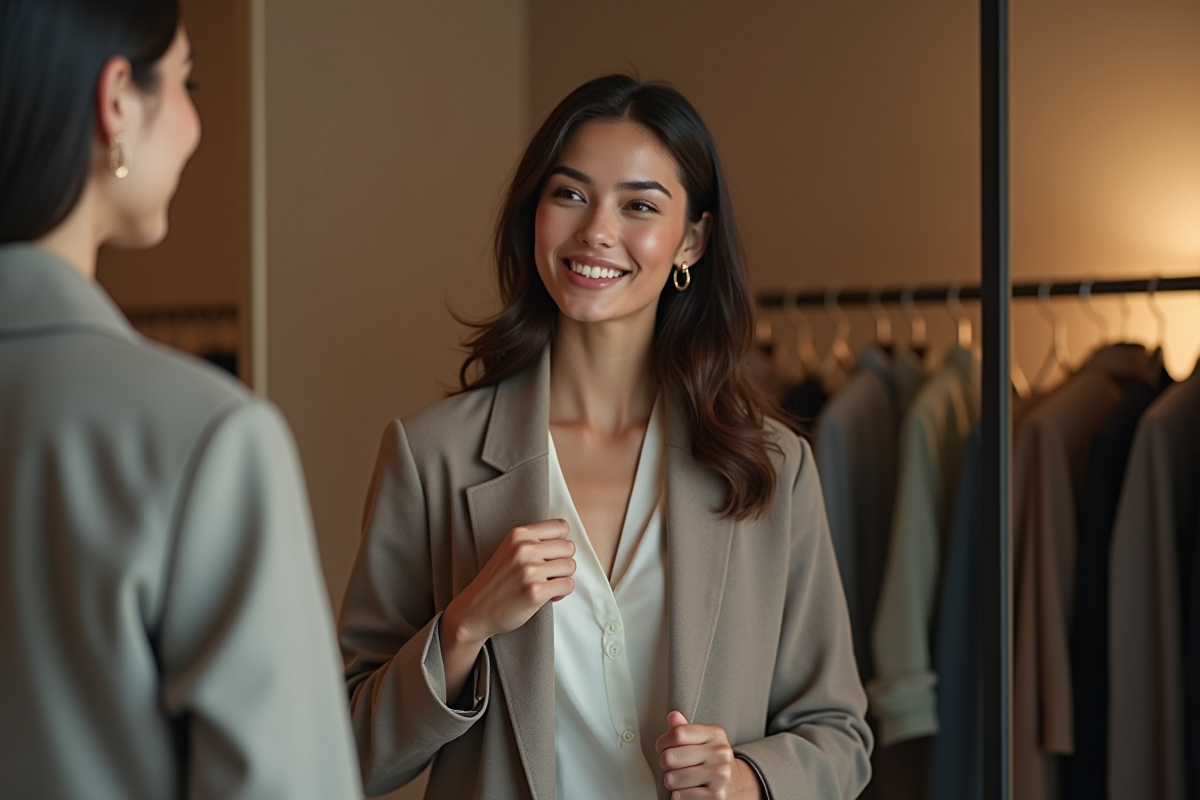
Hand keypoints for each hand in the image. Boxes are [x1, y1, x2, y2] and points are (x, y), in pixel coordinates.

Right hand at [442, 519, 576, 645]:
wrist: (475, 610)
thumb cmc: (495, 583)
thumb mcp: (509, 550)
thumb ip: (534, 542)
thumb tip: (566, 542)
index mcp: (518, 535)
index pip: (561, 526)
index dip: (561, 542)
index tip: (552, 554)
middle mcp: (524, 549)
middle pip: (569, 547)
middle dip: (563, 562)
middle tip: (550, 573)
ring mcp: (529, 570)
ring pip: (570, 566)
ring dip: (563, 578)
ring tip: (547, 584)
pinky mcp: (535, 592)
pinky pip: (568, 585)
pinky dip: (561, 592)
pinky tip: (547, 595)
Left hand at [656, 711, 764, 799]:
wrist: (736, 784)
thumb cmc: (714, 760)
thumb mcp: (704, 739)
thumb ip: (685, 728)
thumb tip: (673, 716)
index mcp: (715, 734)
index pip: (677, 733)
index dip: (662, 742)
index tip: (662, 747)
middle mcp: (720, 753)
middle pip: (670, 757)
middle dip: (665, 763)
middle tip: (672, 765)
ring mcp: (720, 775)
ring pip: (672, 778)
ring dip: (671, 781)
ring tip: (681, 778)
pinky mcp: (716, 796)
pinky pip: (680, 796)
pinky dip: (678, 795)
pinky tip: (688, 790)